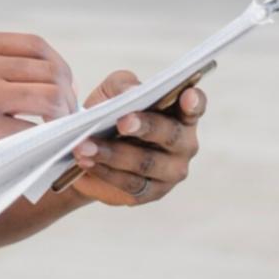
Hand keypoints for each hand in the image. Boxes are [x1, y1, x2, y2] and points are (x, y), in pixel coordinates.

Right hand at [0, 32, 76, 176]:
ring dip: (61, 118)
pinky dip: (43, 143)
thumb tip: (36, 76)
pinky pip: (30, 133)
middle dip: (67, 95)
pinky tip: (41, 149)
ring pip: (48, 99)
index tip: (62, 85)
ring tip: (57, 133)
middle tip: (67, 116)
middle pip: (49, 71)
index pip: (35, 44)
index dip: (58, 66)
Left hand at [71, 70, 204, 205]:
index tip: (186, 96)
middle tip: (122, 122)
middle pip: (170, 135)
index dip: (194, 102)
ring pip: (146, 162)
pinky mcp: (151, 192)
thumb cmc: (110, 114)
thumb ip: (122, 86)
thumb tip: (130, 92)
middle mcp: (183, 144)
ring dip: (113, 154)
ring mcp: (170, 171)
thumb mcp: (112, 92)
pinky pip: (130, 184)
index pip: (194, 106)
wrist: (89, 149)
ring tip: (84, 146)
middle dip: (145, 127)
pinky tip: (86, 161)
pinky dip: (105, 172)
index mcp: (180, 114)